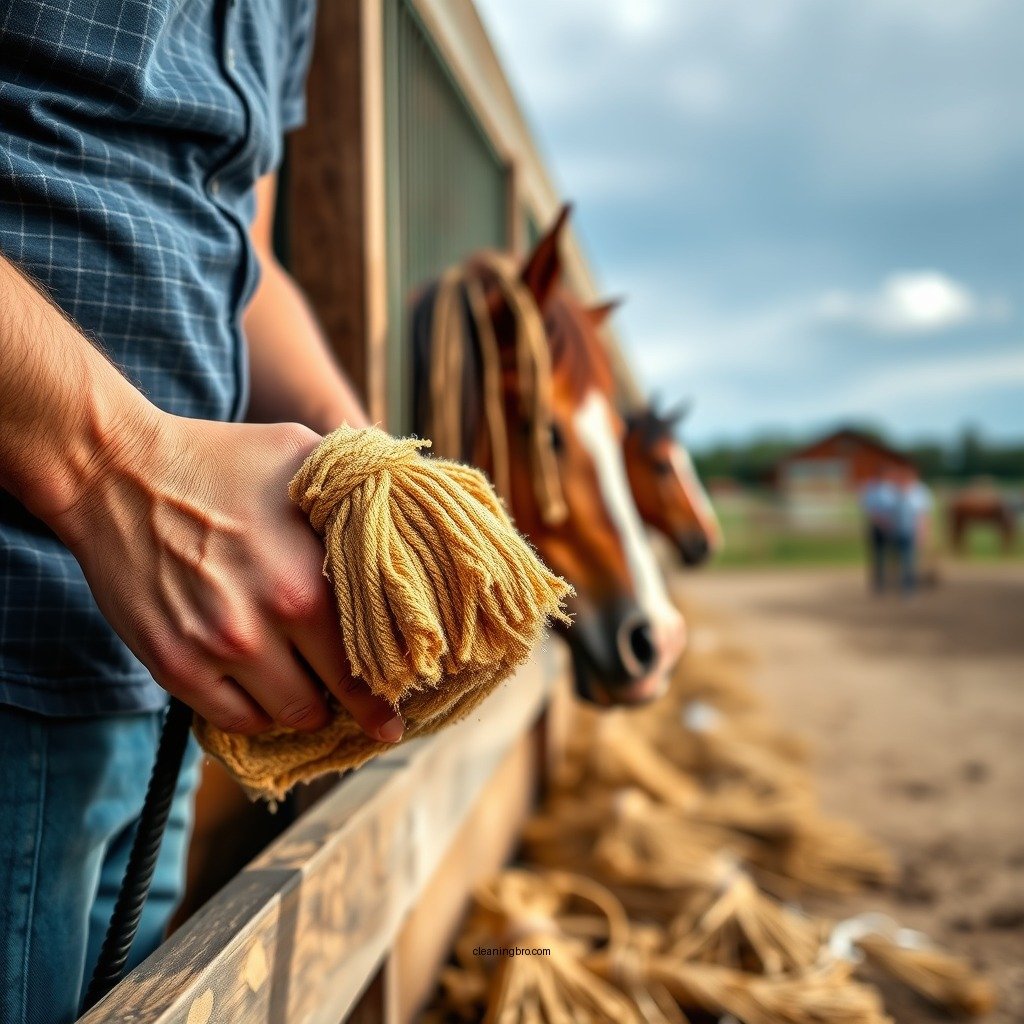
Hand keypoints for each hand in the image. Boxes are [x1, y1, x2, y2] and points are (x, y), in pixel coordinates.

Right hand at [50, 409, 402, 739]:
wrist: (116, 472)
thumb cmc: (221, 459)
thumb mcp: (302, 455)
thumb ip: (359, 489)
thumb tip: (409, 507)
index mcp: (307, 582)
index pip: (370, 661)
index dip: (387, 691)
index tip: (395, 715)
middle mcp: (264, 625)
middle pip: (330, 699)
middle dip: (349, 704)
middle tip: (358, 703)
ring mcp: (214, 650)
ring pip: (284, 716)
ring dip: (302, 706)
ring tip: (307, 685)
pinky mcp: (172, 664)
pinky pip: (231, 719)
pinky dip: (255, 712)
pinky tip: (262, 689)